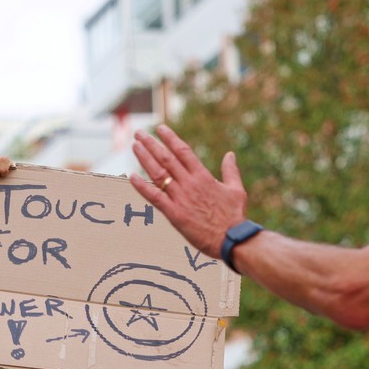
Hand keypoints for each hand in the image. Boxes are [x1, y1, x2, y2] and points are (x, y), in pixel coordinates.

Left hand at [128, 124, 248, 258]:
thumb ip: (231, 170)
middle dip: (151, 144)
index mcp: (203, 176)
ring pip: (158, 174)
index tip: (160, 129)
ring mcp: (180, 198)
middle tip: (139, 134)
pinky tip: (132, 177)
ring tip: (134, 146)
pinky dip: (142, 187)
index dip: (170, 138)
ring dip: (145, 158)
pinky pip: (154, 197)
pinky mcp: (174, 214)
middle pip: (167, 158)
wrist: (232, 239)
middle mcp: (190, 184)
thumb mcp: (236, 189)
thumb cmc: (235, 216)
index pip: (183, 151)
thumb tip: (230, 154)